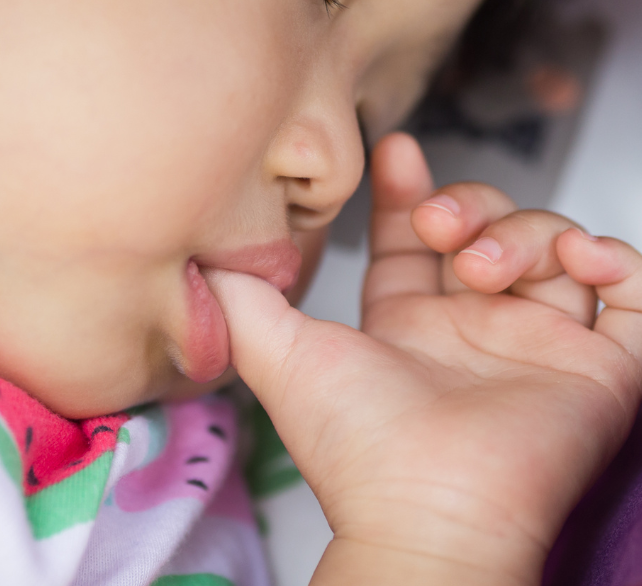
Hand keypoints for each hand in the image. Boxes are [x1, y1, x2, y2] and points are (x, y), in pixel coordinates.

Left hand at [205, 134, 641, 584]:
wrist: (421, 510)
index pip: (417, 239)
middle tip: (442, 229)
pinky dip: (620, 261)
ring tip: (484, 267)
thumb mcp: (280, 354)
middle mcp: (474, 330)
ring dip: (525, 231)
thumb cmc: (352, 442)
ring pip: (553, 247)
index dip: (410, 192)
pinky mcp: (600, 369)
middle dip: (469, 206)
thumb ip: (245, 301)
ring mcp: (540, 345)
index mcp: (409, 325)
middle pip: (489, 229)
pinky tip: (579, 258)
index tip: (396, 153)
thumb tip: (210, 259)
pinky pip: (635, 296)